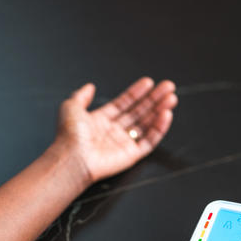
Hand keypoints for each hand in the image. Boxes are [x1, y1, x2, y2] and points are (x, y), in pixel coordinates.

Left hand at [50, 77, 177, 184]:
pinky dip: (159, 129)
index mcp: (100, 121)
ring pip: (147, 125)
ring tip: (171, 98)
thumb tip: (90, 86)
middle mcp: (113, 132)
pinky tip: (165, 114)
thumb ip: (81, 95)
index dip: (136, 93)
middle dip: (154, 99)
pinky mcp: (131, 156)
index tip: (148, 82)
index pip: (124, 104)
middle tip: (168, 87)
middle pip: (139, 112)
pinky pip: (149, 141)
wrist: (72, 157)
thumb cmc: (68, 135)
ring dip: (160, 111)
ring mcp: (123, 144)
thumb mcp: (71, 107)